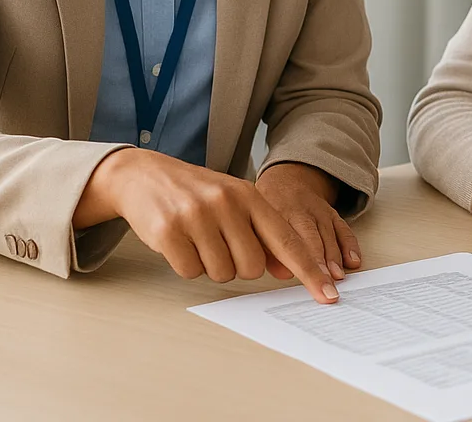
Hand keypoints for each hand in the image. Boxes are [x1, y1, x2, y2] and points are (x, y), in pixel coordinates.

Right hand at [72, 148, 339, 301]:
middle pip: (252, 267)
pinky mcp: (169, 230)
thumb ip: (261, 233)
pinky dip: (186, 264)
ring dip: (210, 265)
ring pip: (221, 273)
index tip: (328, 296)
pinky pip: (190, 272)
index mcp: (250, 195)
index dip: (309, 271)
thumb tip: (285, 270)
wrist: (143, 175)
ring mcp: (197, 215)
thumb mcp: (234, 202)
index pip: (288, 241)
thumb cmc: (196, 194)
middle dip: (237, 265)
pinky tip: (179, 241)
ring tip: (197, 238)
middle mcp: (227, 202)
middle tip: (219, 242)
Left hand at [256, 161, 361, 280]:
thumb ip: (267, 250)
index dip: (301, 264)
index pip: (289, 242)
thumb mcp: (258, 222)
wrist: (287, 179)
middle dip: (320, 263)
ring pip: (329, 236)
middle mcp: (302, 211)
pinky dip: (350, 246)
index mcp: (279, 212)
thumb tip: (283, 274)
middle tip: (326, 283)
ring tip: (338, 277)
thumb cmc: (270, 205)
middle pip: (313, 239)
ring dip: (335, 258)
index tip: (309, 283)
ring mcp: (319, 212)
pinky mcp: (333, 214)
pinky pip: (343, 230)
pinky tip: (353, 261)